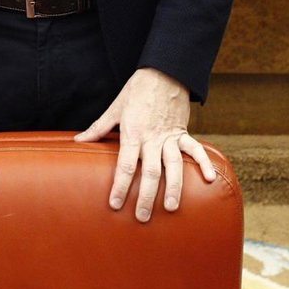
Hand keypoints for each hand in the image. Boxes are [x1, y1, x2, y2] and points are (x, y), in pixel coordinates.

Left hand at [75, 68, 215, 221]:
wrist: (164, 71)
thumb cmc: (137, 90)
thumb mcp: (115, 108)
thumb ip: (99, 128)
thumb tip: (78, 141)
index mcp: (133, 132)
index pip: (125, 165)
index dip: (120, 186)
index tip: (115, 205)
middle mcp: (152, 137)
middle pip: (150, 171)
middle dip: (146, 196)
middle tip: (143, 217)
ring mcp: (170, 136)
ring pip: (173, 165)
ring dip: (174, 187)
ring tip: (172, 208)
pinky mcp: (183, 131)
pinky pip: (195, 149)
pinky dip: (203, 163)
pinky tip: (210, 180)